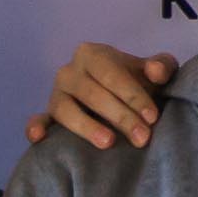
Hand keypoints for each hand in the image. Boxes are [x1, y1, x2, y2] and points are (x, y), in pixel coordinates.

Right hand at [25, 45, 176, 148]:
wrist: (120, 94)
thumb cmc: (136, 81)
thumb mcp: (152, 71)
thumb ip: (161, 66)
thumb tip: (156, 71)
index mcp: (92, 54)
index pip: (111, 73)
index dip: (132, 95)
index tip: (152, 117)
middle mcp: (69, 71)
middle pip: (92, 93)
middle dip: (119, 116)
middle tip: (142, 138)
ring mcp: (56, 93)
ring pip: (65, 109)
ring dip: (86, 126)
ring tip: (108, 143)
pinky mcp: (49, 114)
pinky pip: (39, 119)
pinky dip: (36, 126)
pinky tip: (39, 138)